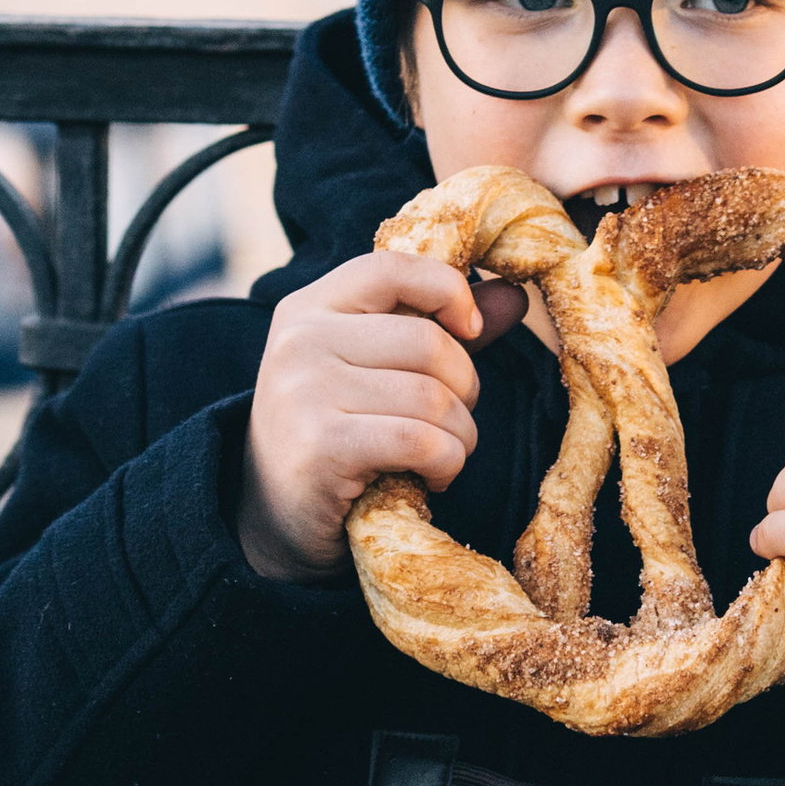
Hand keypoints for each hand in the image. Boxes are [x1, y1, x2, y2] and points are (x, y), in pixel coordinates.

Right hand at [237, 253, 527, 582]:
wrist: (273, 517)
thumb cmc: (336, 432)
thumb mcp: (373, 368)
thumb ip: (435, 327)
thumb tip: (512, 297)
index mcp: (308, 307)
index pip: (392, 268)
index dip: (447, 290)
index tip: (470, 330)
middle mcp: (300, 340)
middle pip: (428, 342)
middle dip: (463, 388)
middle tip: (451, 420)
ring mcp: (305, 391)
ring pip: (432, 398)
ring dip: (459, 436)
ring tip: (442, 455)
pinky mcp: (322, 446)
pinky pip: (421, 442)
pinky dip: (446, 465)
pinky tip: (431, 478)